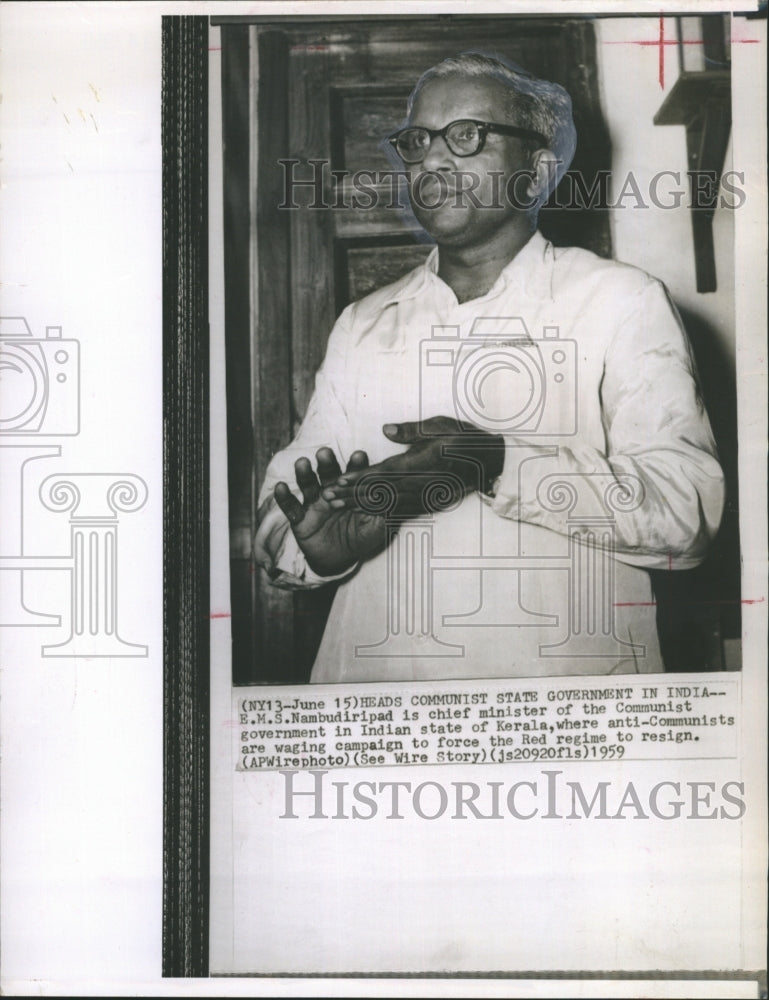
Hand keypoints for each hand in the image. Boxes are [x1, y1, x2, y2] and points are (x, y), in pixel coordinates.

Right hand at [274, 447, 387, 576]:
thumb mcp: (375, 527)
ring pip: (308, 485)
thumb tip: (395, 496)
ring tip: (302, 463)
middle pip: (328, 473)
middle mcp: (331, 491)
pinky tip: (281, 488)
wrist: (338, 559)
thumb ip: (383, 511)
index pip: (354, 475)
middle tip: (325, 453)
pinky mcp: (299, 518)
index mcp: (350, 490)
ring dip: (304, 474)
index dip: (356, 465)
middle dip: (327, 462)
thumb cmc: (359, 538)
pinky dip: (284, 497)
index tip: (359, 456)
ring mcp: (313, 503)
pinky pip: (290, 507)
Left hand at [322, 416, 504, 518]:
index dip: (359, 478)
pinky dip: (379, 511)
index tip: (337, 481)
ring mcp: (424, 495)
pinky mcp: (429, 502)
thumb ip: (412, 430)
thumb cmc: (465, 439)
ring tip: (336, 506)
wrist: (490, 462)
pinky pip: (400, 508)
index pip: (382, 472)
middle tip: (326, 498)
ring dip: (359, 505)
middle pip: (378, 491)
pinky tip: (364, 512)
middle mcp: (420, 482)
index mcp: (420, 463)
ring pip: (386, 502)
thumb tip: (386, 431)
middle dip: (350, 495)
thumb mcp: (441, 425)